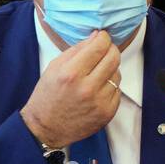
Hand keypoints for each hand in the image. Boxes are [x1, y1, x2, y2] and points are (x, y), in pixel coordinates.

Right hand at [21, 30, 121, 148]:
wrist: (47, 127)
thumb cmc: (48, 95)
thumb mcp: (54, 67)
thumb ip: (77, 50)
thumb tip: (97, 36)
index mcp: (71, 74)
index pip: (99, 47)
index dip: (104, 38)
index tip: (103, 37)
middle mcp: (87, 88)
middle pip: (114, 58)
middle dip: (111, 49)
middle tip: (105, 49)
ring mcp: (100, 102)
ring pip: (118, 74)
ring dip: (110, 69)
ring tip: (95, 74)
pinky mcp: (108, 112)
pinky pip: (118, 91)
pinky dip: (110, 87)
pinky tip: (97, 90)